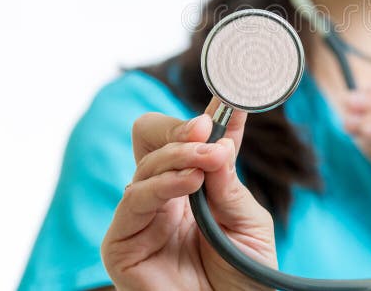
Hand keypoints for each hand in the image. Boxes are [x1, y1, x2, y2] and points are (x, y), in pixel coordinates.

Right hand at [100, 97, 276, 290]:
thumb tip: (223, 136)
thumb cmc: (243, 277)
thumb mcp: (248, 222)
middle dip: (179, 127)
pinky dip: (162, 183)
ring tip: (207, 160)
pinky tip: (189, 184)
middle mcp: (162, 196)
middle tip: (207, 128)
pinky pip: (133, 199)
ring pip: (144, 163)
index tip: (230, 98)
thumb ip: (230, 182)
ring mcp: (140, 218)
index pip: (190, 139)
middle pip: (152, 137)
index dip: (208, 116)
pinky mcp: (122, 244)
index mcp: (192, 187)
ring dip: (179, 155)